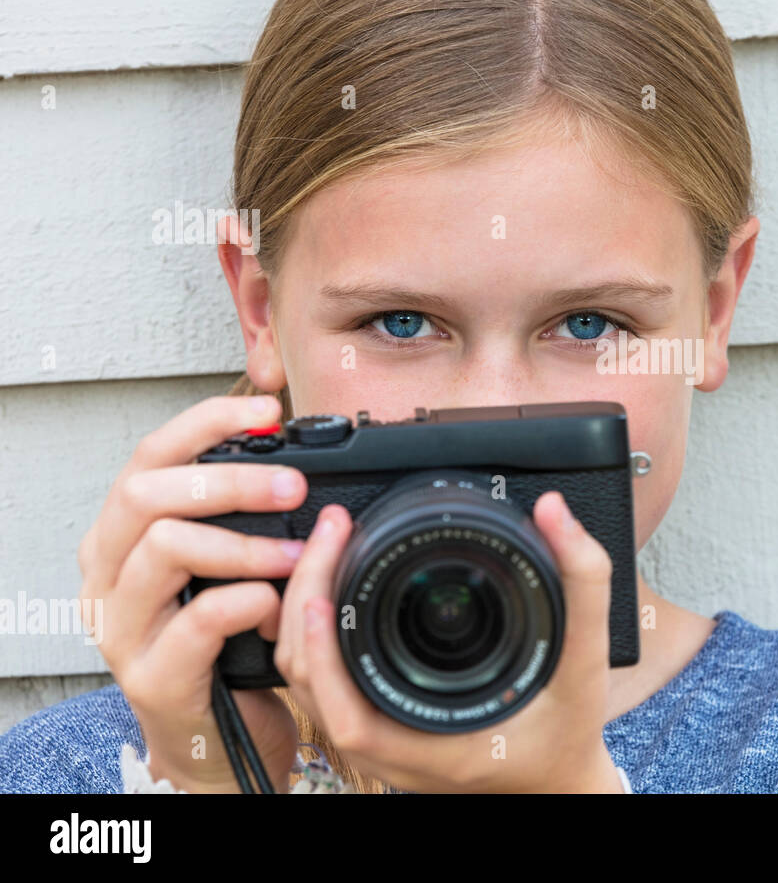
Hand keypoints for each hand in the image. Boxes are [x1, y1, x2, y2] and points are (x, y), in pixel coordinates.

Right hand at [77, 394, 307, 791]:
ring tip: (296, 553)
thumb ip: (241, 518)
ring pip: (165, 549)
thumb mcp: (226, 566)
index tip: (265, 410)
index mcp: (123, 536)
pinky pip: (196, 622)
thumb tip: (298, 460)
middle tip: (294, 486)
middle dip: (228, 481)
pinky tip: (276, 604)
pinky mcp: (152, 676)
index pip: (150, 455)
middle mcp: (107, 575)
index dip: (205, 422)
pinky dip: (247, 602)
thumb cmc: (223, 641)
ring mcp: (121, 628)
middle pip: (148, 495)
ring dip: (244, 544)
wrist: (213, 737)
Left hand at [274, 491, 624, 792]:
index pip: (349, 714)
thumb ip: (582, 583)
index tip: (320, 591)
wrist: (555, 778)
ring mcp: (380, 740)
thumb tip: (556, 512)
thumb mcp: (587, 657)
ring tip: (326, 548)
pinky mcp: (379, 722)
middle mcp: (393, 748)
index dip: (324, 655)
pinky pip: (325, 682)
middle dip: (305, 604)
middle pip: (311, 685)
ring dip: (303, 617)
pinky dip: (317, 635)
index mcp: (432, 743)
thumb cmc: (566, 730)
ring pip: (310, 684)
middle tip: (330, 533)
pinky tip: (332, 587)